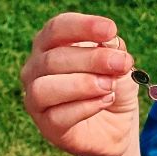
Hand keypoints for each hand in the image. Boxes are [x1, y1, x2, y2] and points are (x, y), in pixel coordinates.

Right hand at [21, 12, 137, 155]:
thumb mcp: (117, 62)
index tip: (110, 30)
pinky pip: (57, 116)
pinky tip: (105, 101)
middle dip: (91, 59)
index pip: (56, 29)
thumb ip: (111, 50)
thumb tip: (108, 45)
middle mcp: (36, 70)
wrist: (115, 126)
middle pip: (52, 59)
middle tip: (121, 63)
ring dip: (82, 85)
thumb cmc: (111, 86)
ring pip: (45, 88)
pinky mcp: (47, 128)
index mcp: (50, 44)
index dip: (82, 27)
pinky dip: (85, 107)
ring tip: (109, 86)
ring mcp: (36, 100)